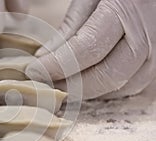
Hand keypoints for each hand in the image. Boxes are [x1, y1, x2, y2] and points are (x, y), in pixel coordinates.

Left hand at [26, 0, 155, 99]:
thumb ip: (69, 29)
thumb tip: (44, 59)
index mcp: (126, 10)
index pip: (87, 48)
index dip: (58, 65)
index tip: (35, 71)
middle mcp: (147, 36)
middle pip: (107, 75)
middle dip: (72, 85)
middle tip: (47, 82)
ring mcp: (155, 52)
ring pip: (121, 86)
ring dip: (87, 91)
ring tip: (63, 83)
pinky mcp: (154, 63)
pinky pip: (131, 86)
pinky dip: (105, 90)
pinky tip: (87, 83)